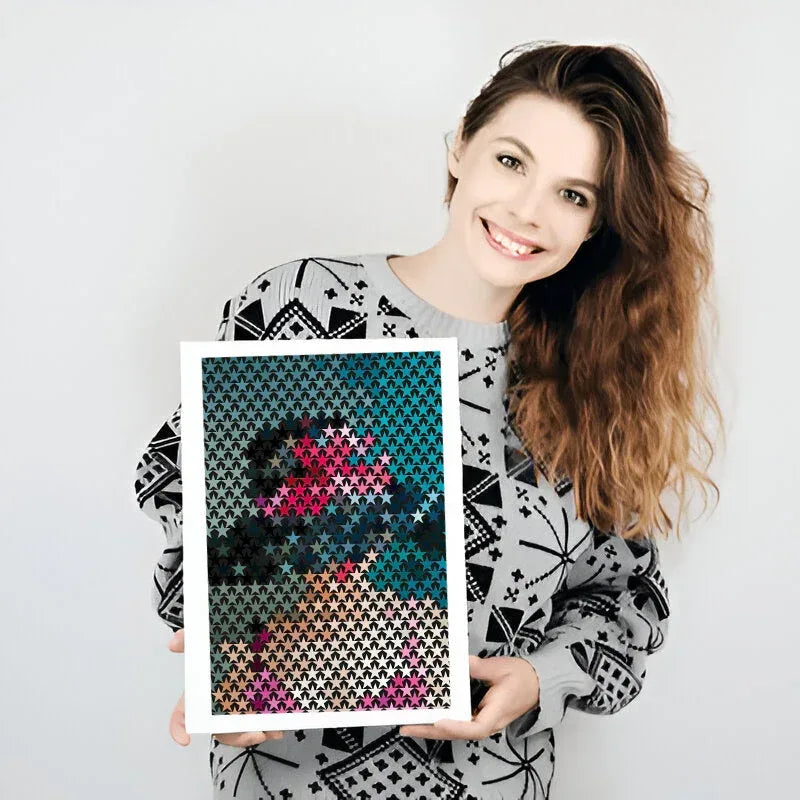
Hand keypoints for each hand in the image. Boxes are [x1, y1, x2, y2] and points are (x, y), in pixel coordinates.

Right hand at [167, 628, 284, 746]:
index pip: (184, 712)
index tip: (185, 738)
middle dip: (236, 736)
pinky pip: (259, 724)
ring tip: (273, 731)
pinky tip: (279, 729)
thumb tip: (173, 642)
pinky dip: (270, 729)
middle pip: (220, 729)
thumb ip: (192, 638)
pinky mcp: (258, 705)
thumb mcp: (211, 638)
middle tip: (255, 734)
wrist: (264, 636)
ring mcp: (238, 706)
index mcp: (204, 691)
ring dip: (255, 734)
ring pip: (240, 730)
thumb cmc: (230, 642)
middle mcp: (219, 703)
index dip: (178, 727)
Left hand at [398, 654, 539, 740]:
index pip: (475, 728)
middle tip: (406, 727)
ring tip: (410, 724)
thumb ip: (479, 667)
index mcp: (496, 712)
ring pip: (456, 731)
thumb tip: (460, 661)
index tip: (438, 721)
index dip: (456, 727)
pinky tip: (428, 716)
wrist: (537, 683)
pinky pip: (459, 722)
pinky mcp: (480, 717)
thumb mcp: (501, 668)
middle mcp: (488, 722)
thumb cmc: (522, 677)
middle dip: (431, 731)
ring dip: (433, 728)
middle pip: (458, 733)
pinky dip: (442, 721)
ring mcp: (483, 721)